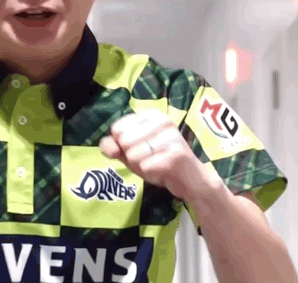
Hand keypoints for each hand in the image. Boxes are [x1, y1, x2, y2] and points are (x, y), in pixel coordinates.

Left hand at [99, 109, 224, 203]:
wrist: (192, 181)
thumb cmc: (159, 162)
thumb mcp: (132, 152)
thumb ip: (115, 146)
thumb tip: (104, 145)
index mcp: (152, 115)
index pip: (117, 129)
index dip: (122, 145)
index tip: (140, 148)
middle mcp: (162, 121)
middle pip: (123, 142)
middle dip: (131, 157)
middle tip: (150, 159)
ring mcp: (170, 137)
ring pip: (133, 155)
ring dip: (140, 167)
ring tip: (156, 165)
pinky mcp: (175, 155)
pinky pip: (145, 167)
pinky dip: (150, 174)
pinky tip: (163, 172)